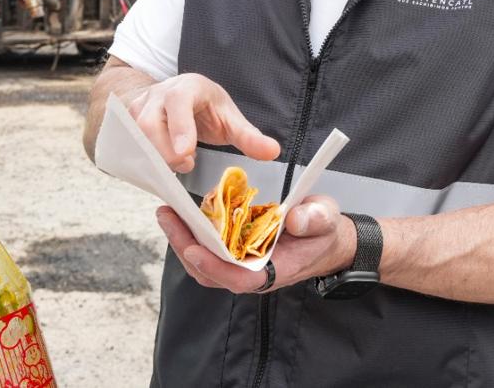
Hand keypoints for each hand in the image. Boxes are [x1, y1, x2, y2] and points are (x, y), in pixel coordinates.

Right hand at [127, 73, 279, 171]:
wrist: (174, 98)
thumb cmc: (205, 109)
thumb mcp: (229, 118)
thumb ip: (248, 136)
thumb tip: (273, 151)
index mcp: (187, 87)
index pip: (179, 101)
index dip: (180, 128)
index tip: (186, 154)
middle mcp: (159, 93)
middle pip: (148, 122)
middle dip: (164, 150)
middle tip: (186, 164)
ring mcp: (139, 106)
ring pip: (133, 134)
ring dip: (153, 156)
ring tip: (176, 164)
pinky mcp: (126, 122)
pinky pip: (126, 143)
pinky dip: (140, 159)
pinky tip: (157, 168)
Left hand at [156, 195, 352, 294]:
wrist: (323, 239)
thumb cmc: (323, 231)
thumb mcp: (325, 218)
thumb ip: (315, 218)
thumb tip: (295, 218)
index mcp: (275, 270)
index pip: (240, 279)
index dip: (215, 267)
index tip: (195, 248)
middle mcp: (252, 274)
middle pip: (211, 273)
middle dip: (186, 247)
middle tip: (168, 217)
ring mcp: (241, 267)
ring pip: (204, 265)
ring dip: (183, 241)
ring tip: (168, 214)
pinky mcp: (234, 255)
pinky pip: (207, 252)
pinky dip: (192, 236)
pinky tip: (182, 216)